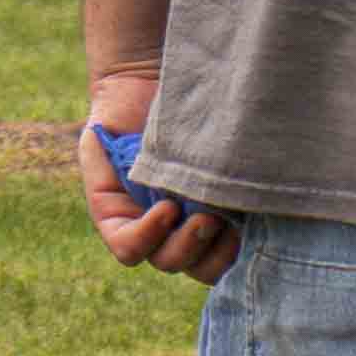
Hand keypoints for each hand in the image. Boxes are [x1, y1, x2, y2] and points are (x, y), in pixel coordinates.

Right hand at [80, 63, 234, 283]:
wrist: (155, 90)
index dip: (148, 236)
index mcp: (121, 216)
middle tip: (208, 218)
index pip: (130, 248)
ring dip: (217, 252)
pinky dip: (240, 243)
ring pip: (203, 265)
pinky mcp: (224, 217)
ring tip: (232, 222)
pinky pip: (231, 248)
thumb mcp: (103, 138)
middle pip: (170, 261)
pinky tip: (252, 221)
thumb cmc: (124, 109)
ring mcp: (189, 225)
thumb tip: (146, 190)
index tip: (168, 207)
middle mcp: (156, 228)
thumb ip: (111, 166)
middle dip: (188, 246)